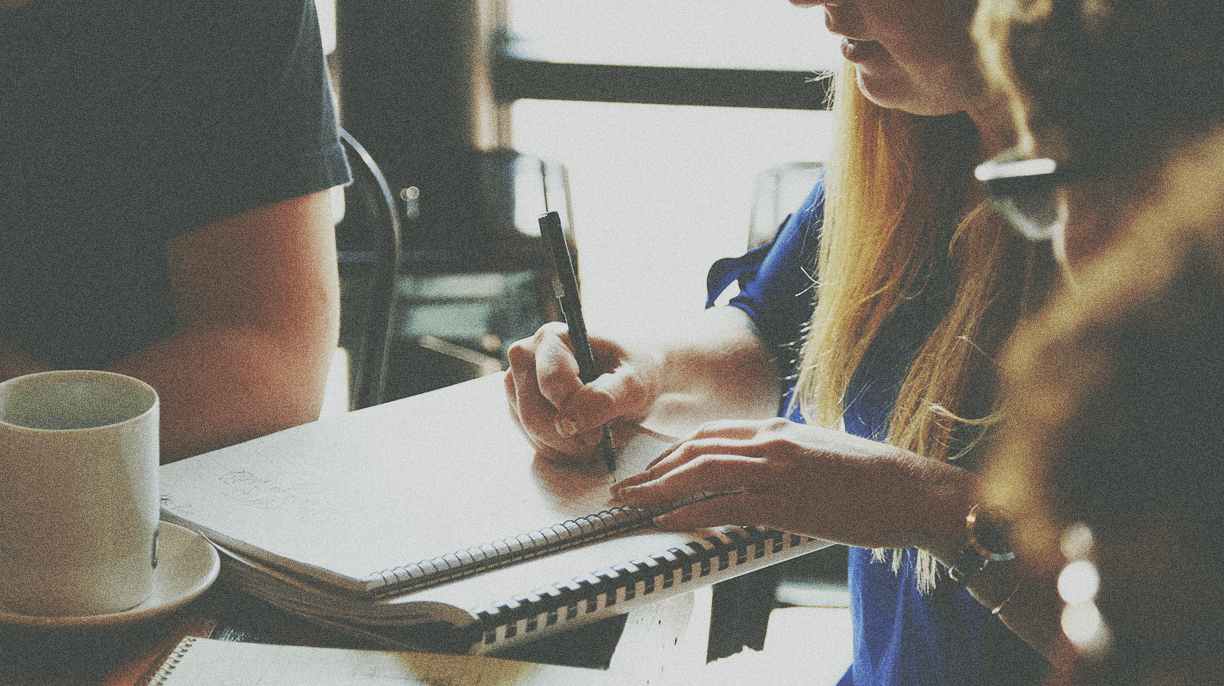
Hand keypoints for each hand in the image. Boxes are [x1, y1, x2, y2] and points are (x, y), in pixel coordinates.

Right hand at [504, 322, 659, 460]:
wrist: (631, 377)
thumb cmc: (634, 372)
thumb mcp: (633, 384)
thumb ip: (604, 398)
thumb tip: (567, 423)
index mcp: (553, 338)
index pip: (551, 383)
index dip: (577, 412)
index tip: (601, 431)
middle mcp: (526, 356)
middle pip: (534, 412)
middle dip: (569, 437)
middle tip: (599, 442)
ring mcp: (517, 382)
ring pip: (530, 429)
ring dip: (565, 446)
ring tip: (594, 439)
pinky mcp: (519, 406)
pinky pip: (531, 439)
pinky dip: (559, 449)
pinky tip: (581, 441)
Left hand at [611, 418, 973, 552]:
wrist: (916, 491)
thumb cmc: (874, 480)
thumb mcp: (820, 453)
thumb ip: (784, 456)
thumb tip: (757, 473)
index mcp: (779, 428)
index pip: (711, 434)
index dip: (673, 451)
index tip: (651, 468)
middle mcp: (773, 441)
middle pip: (696, 448)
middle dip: (654, 468)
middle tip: (624, 487)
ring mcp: (779, 470)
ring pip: (702, 472)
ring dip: (658, 488)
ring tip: (631, 503)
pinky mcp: (788, 502)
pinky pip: (725, 506)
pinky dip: (689, 513)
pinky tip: (666, 522)